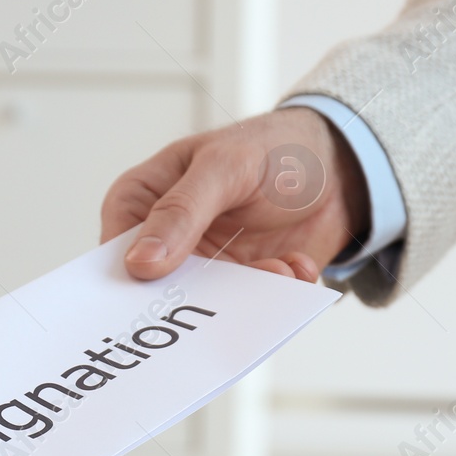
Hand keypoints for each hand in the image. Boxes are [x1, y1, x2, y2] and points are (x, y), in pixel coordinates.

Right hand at [101, 106, 367, 281]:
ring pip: (208, 305)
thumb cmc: (272, 146)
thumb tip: (139, 263)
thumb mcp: (225, 167)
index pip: (115, 252)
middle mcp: (167, 240)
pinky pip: (250, 309)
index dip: (123, 282)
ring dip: (247, 295)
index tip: (149, 298)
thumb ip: (181, 211)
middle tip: (218, 307)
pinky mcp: (243, 284)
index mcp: (142, 201)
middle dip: (192, 300)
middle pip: (157, 290)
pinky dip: (277, 293)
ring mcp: (206, 266)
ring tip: (280, 270)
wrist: (341, 164)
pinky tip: (298, 265)